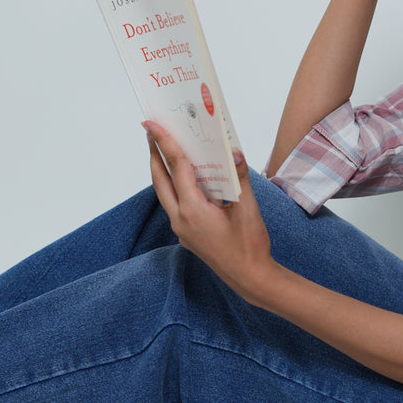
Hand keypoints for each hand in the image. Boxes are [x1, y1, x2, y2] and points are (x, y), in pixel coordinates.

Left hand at [144, 122, 275, 304]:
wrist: (250, 277)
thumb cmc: (249, 247)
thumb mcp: (248, 209)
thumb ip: (239, 178)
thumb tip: (234, 152)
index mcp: (193, 210)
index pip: (176, 168)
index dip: (165, 143)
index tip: (152, 124)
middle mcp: (181, 219)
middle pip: (159, 180)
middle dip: (154, 154)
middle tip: (152, 132)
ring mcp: (182, 228)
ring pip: (165, 193)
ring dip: (162, 171)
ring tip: (163, 150)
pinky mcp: (188, 234)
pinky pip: (175, 204)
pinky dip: (175, 186)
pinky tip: (185, 178)